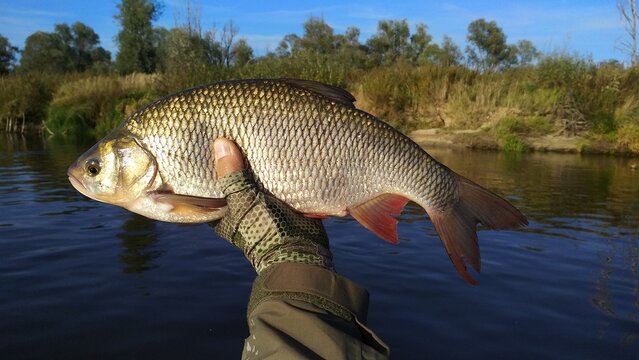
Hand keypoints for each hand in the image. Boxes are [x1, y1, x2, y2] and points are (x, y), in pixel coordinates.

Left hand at [211, 138, 332, 273]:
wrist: (300, 251)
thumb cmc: (263, 231)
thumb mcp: (243, 202)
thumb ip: (232, 175)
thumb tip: (220, 143)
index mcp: (222, 212)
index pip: (209, 183)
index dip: (209, 164)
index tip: (210, 140)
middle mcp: (240, 207)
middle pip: (234, 178)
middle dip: (237, 159)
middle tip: (234, 131)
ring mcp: (262, 204)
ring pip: (256, 177)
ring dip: (258, 162)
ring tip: (254, 133)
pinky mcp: (282, 202)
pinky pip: (277, 181)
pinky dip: (277, 168)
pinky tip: (275, 147)